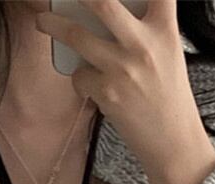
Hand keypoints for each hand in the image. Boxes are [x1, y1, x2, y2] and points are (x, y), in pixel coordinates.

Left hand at [35, 0, 214, 183]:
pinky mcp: (107, 92)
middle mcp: (144, 44)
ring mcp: (123, 69)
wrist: (171, 140)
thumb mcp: (168, 53)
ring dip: (54, 27)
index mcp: (165, 29)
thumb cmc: (167, 95)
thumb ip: (146, 30)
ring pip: (77, 37)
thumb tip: (104, 13)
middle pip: (104, 3)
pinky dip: (80, 78)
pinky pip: (80, 75)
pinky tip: (93, 86)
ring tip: (43, 22)